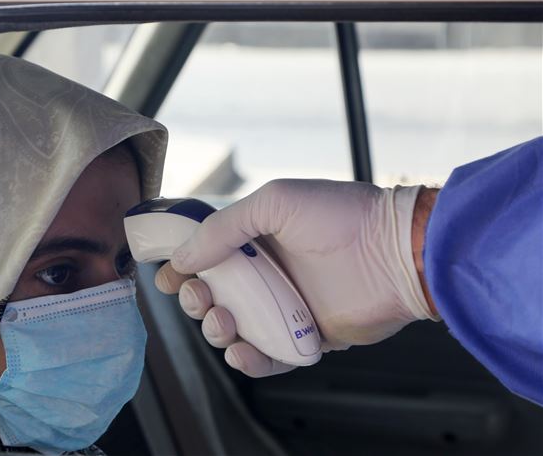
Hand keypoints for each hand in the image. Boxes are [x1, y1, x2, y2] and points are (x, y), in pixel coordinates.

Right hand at [154, 179, 438, 376]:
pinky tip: (242, 351)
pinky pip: (267, 357)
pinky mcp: (305, 338)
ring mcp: (284, 308)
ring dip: (216, 330)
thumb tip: (183, 256)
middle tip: (200, 297)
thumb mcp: (275, 202)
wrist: (397, 252)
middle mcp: (267, 275)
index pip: (206, 257)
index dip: (181, 269)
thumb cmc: (342, 217)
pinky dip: (249, 361)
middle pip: (212, 297)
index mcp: (255, 240)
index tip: (165, 277)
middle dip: (194, 300)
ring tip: (225, 321)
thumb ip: (223, 227)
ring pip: (233, 330)